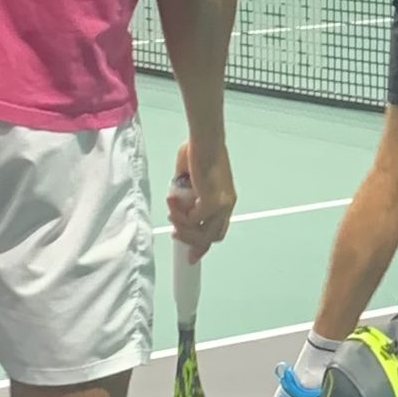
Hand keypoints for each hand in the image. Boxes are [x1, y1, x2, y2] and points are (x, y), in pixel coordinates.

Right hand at [172, 141, 235, 256]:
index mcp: (225, 201)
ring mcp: (221, 205)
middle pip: (211, 237)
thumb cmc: (197, 152)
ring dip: (181, 226)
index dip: (202, 244)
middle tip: (174, 234)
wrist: (203, 141)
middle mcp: (226, 206)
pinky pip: (193, 220)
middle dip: (191, 241)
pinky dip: (180, 214)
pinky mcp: (212, 202)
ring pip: (201, 233)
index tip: (191, 254)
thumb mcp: (191, 180)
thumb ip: (187, 196)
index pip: (217, 230)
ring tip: (171, 209)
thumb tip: (178, 204)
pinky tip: (173, 201)